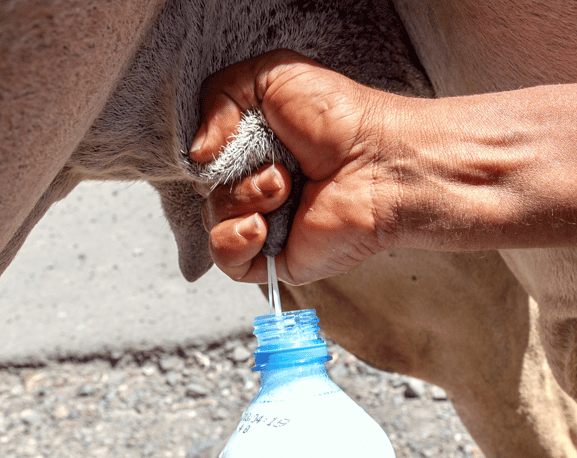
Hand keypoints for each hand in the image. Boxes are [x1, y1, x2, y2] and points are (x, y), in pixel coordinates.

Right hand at [190, 50, 400, 284]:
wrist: (379, 161)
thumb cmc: (339, 117)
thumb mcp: (271, 75)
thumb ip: (218, 97)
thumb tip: (197, 154)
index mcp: (256, 151)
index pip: (205, 159)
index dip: (211, 151)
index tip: (236, 139)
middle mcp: (259, 188)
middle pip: (206, 190)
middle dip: (234, 176)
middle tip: (280, 168)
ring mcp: (267, 225)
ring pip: (213, 221)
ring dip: (241, 201)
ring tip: (284, 189)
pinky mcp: (277, 259)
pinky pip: (227, 261)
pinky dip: (233, 241)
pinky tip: (261, 225)